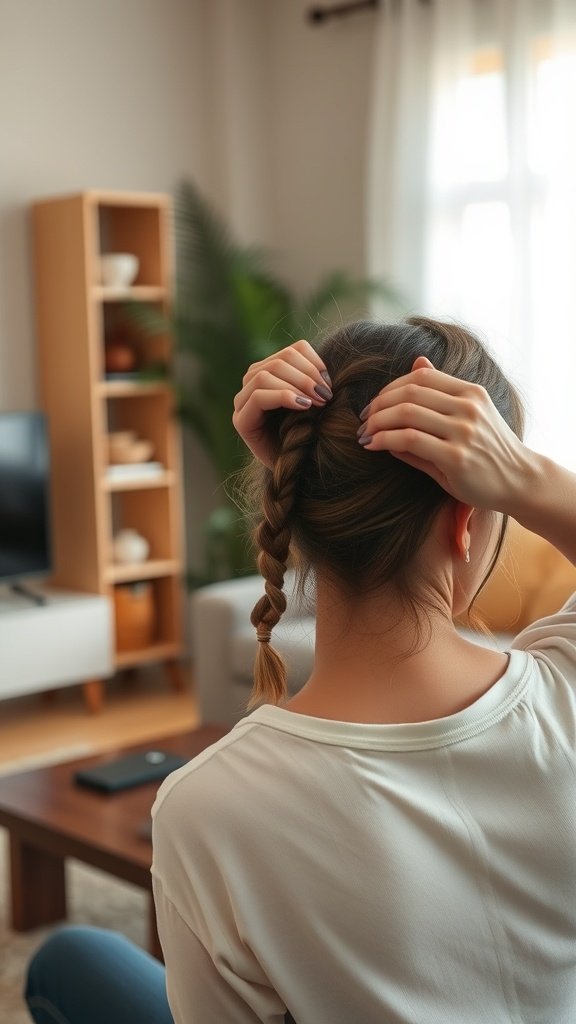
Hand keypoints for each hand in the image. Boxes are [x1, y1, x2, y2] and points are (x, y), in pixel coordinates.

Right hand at [233, 340, 331, 467]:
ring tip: (317, 402)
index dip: (313, 361)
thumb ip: (314, 381)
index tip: (329, 382)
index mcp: (270, 374)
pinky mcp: (241, 420)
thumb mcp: (316, 402)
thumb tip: (326, 370)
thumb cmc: (311, 435)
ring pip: (265, 375)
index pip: (290, 352)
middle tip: (326, 395)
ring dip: (296, 386)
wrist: (299, 471)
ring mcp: (242, 402)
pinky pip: (258, 396)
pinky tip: (303, 407)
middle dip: (306, 376)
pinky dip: (283, 396)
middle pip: (278, 361)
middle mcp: (251, 385)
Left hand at [358, 356, 533, 512]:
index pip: (421, 375)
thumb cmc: (488, 451)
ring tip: (365, 434)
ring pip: (406, 413)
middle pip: (409, 392)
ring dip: (377, 422)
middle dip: (378, 404)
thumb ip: (438, 396)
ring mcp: (463, 431)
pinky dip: (384, 439)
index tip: (376, 404)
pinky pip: (408, 439)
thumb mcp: (469, 415)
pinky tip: (374, 445)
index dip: (391, 387)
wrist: (519, 481)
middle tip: (364, 420)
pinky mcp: (455, 457)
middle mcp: (468, 407)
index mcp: (470, 392)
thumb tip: (407, 372)